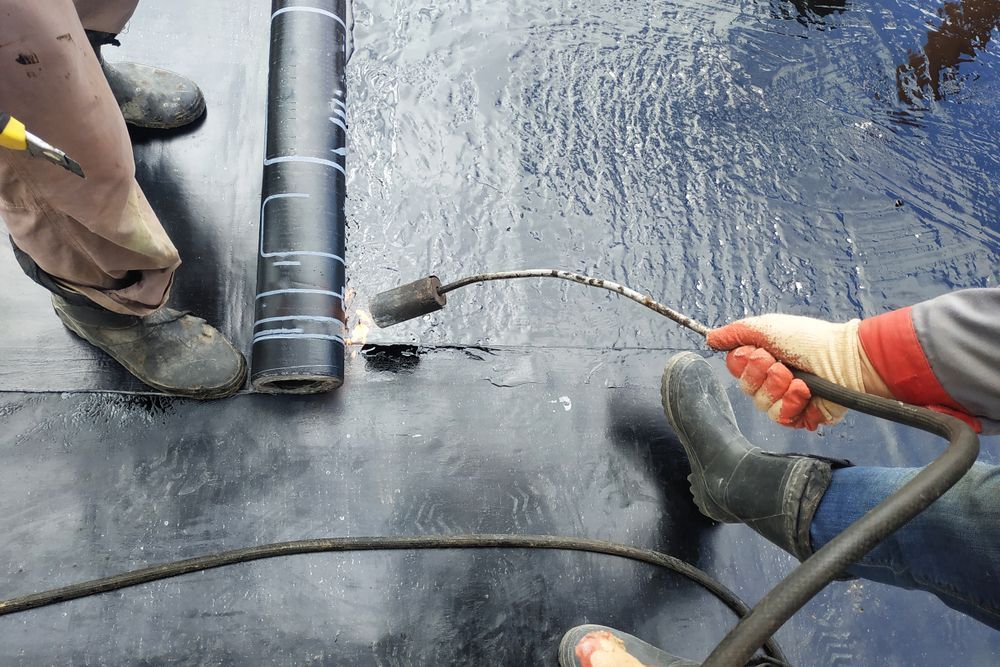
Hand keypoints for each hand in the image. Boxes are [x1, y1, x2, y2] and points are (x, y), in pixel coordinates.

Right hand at [706, 315, 891, 430]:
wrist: (844, 360)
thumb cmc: (810, 340)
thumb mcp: (768, 327)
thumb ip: (736, 332)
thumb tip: (710, 338)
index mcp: (762, 358)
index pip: (736, 368)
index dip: (745, 364)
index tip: (759, 353)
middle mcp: (771, 380)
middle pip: (746, 388)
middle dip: (762, 375)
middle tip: (781, 365)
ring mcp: (785, 399)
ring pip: (762, 405)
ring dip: (779, 389)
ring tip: (798, 379)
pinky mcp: (800, 415)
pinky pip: (781, 418)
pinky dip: (792, 403)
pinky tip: (805, 393)